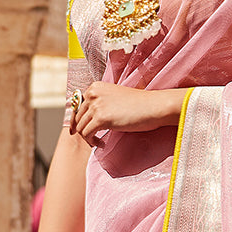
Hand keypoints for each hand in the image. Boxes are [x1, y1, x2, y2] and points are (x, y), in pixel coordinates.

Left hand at [66, 83, 184, 146]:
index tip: (89, 130)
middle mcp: (92, 94)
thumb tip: (87, 118)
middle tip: (95, 138)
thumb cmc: (138, 105)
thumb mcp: (114, 98)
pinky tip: (102, 143)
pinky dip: (92, 141)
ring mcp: (96, 105)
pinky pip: (87, 134)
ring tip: (99, 142)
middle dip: (85, 130)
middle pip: (78, 118)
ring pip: (80, 127)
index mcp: (94, 87)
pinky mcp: (101, 118)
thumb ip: (100, 103)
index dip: (81, 121)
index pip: (77, 107)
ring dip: (88, 137)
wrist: (154, 107)